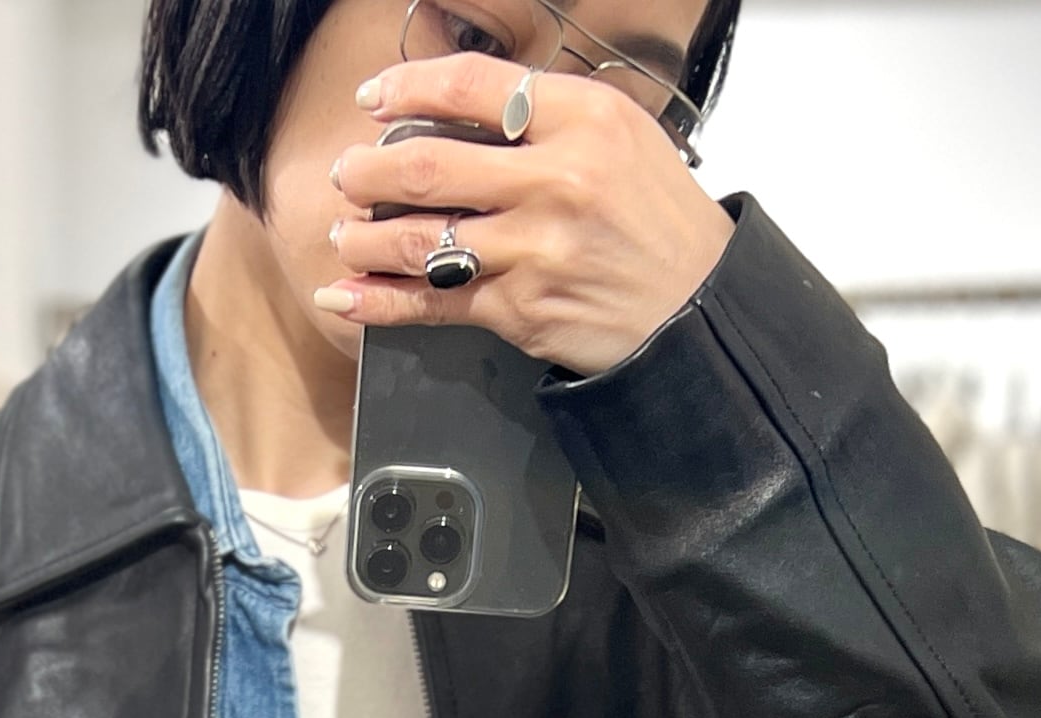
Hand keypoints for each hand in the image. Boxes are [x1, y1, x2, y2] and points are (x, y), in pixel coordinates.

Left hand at [317, 52, 732, 379]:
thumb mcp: (620, 138)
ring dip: (365, 239)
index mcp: (580, 119)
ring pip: (420, 238)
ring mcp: (534, 249)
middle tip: (347, 172)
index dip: (409, 86)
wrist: (696, 310)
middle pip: (429, 165)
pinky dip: (380, 302)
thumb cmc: (657, 222)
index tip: (376, 96)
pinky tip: (346, 295)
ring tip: (345, 234)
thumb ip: (546, 120)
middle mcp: (554, 179)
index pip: (473, 84)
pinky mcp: (521, 308)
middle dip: (368, 170)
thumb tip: (462, 114)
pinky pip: (433, 302)